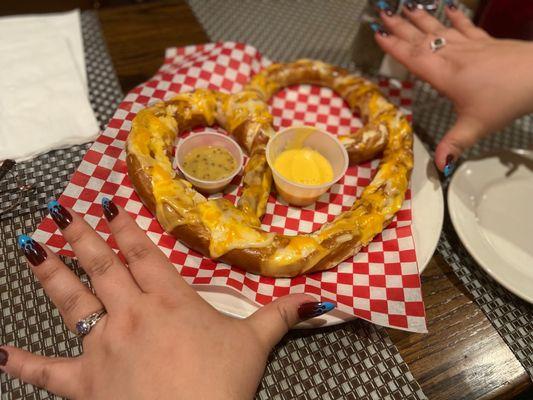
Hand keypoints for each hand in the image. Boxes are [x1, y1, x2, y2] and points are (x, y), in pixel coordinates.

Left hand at [0, 198, 333, 399]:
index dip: (124, 227)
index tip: (107, 204)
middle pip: (102, 266)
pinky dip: (23, 363)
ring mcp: (103, 346)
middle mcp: (131, 314)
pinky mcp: (83, 383)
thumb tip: (317, 299)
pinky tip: (1, 353)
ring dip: (50, 272)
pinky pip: (46, 371)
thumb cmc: (220, 385)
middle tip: (64, 211)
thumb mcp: (255, 345)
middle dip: (83, 236)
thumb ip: (280, 316)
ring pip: (70, 301)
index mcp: (169, 300)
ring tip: (31, 246)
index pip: (142, 253)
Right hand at [374, 3, 532, 171]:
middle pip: (422, 40)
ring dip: (421, 19)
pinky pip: (466, 27)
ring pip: (440, 30)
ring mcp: (470, 46)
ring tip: (406, 7)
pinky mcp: (486, 42)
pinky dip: (455, 17)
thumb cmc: (505, 101)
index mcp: (445, 75)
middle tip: (383, 14)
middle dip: (401, 27)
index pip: (414, 58)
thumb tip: (438, 166)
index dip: (394, 48)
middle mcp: (454, 56)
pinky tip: (449, 9)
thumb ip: (454, 144)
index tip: (378, 35)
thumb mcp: (476, 127)